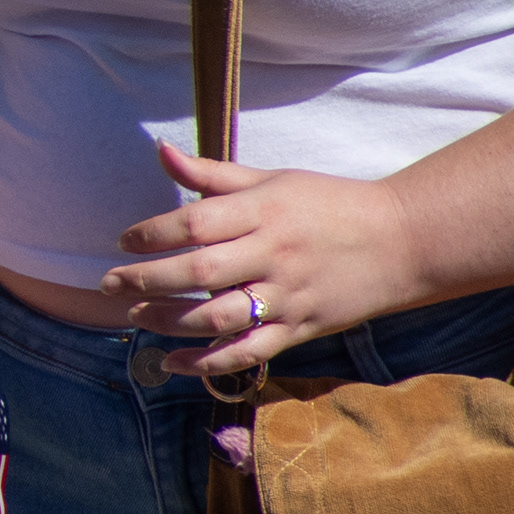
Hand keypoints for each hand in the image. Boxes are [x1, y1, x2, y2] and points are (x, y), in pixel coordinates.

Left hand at [104, 141, 424, 377]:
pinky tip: (170, 362)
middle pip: (199, 273)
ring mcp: (288, 295)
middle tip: (109, 284)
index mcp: (265, 212)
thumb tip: (160, 150)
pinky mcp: (300, 328)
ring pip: (218, 317)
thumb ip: (212, 174)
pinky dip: (206, 363)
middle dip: (145, 280)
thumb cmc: (328, 204)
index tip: (125, 241)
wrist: (404, 241)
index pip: (196, 223)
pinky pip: (247, 352)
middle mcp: (274, 254)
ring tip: (134, 317)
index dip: (153, 233)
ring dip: (167, 321)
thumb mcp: (273, 180)